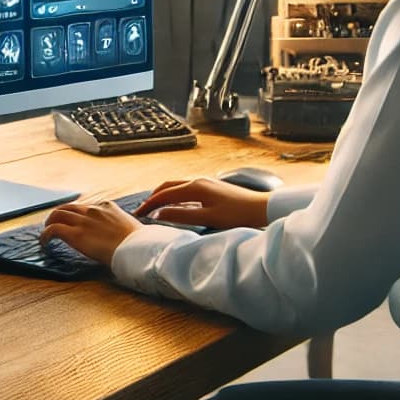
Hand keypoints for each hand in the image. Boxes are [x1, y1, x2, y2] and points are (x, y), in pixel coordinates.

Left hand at [38, 200, 143, 267]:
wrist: (137, 248)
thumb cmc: (140, 243)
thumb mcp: (132, 228)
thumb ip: (121, 228)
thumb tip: (124, 238)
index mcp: (107, 207)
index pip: (86, 207)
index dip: (77, 215)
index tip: (74, 222)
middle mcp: (93, 210)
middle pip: (68, 207)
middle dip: (59, 215)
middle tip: (54, 224)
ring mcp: (84, 221)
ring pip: (57, 214)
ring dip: (50, 222)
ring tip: (46, 232)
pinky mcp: (76, 235)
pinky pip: (53, 229)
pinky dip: (46, 234)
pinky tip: (44, 242)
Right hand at [135, 177, 271, 230]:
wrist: (262, 208)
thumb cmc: (238, 215)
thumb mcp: (208, 218)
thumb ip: (182, 216)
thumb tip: (159, 214)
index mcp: (195, 187)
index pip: (164, 194)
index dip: (149, 204)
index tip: (137, 213)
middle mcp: (198, 181)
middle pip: (168, 186)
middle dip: (153, 197)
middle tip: (142, 209)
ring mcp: (206, 183)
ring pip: (177, 186)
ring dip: (164, 195)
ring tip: (155, 207)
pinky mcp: (212, 188)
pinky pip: (187, 189)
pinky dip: (175, 195)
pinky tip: (177, 205)